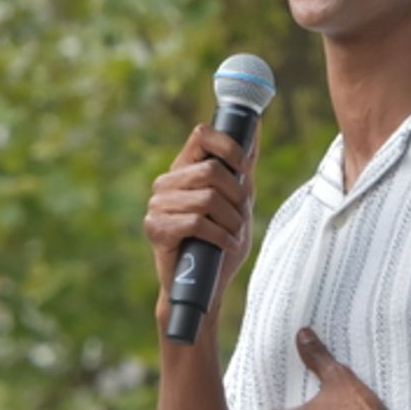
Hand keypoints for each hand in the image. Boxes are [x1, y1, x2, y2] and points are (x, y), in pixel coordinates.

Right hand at [145, 123, 257, 326]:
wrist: (203, 284)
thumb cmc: (219, 240)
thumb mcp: (237, 199)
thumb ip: (243, 165)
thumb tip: (254, 125)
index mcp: (184, 168)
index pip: (202, 134)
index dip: (229, 146)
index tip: (244, 169)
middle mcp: (166, 182)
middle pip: (212, 170)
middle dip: (237, 195)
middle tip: (241, 215)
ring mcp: (157, 205)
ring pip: (208, 198)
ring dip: (231, 220)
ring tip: (233, 233)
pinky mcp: (156, 229)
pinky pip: (198, 223)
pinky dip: (221, 236)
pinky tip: (226, 245)